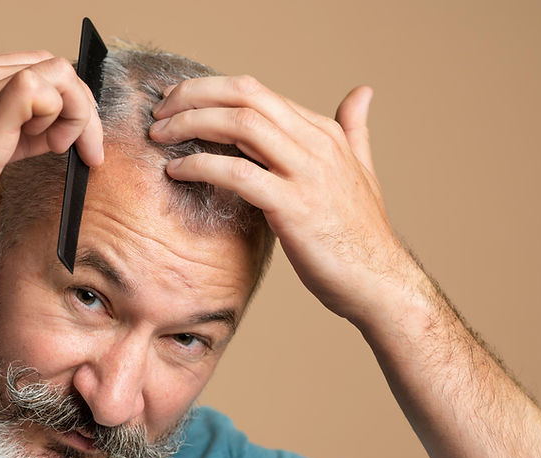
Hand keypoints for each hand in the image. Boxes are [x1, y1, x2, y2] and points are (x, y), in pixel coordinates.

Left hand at [149, 76, 410, 325]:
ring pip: (240, 124)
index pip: (257, 92)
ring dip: (191, 123)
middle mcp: (317, 144)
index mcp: (324, 133)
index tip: (178, 105)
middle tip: (159, 113)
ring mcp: (307, 173)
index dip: (209, 92)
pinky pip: (238, 174)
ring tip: (160, 136)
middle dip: (193, 96)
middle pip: (245, 95)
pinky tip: (177, 172)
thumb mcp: (362, 170)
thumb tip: (363, 93)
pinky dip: (201, 167)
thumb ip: (355, 130)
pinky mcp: (294, 207)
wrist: (381, 282)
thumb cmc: (363, 235)